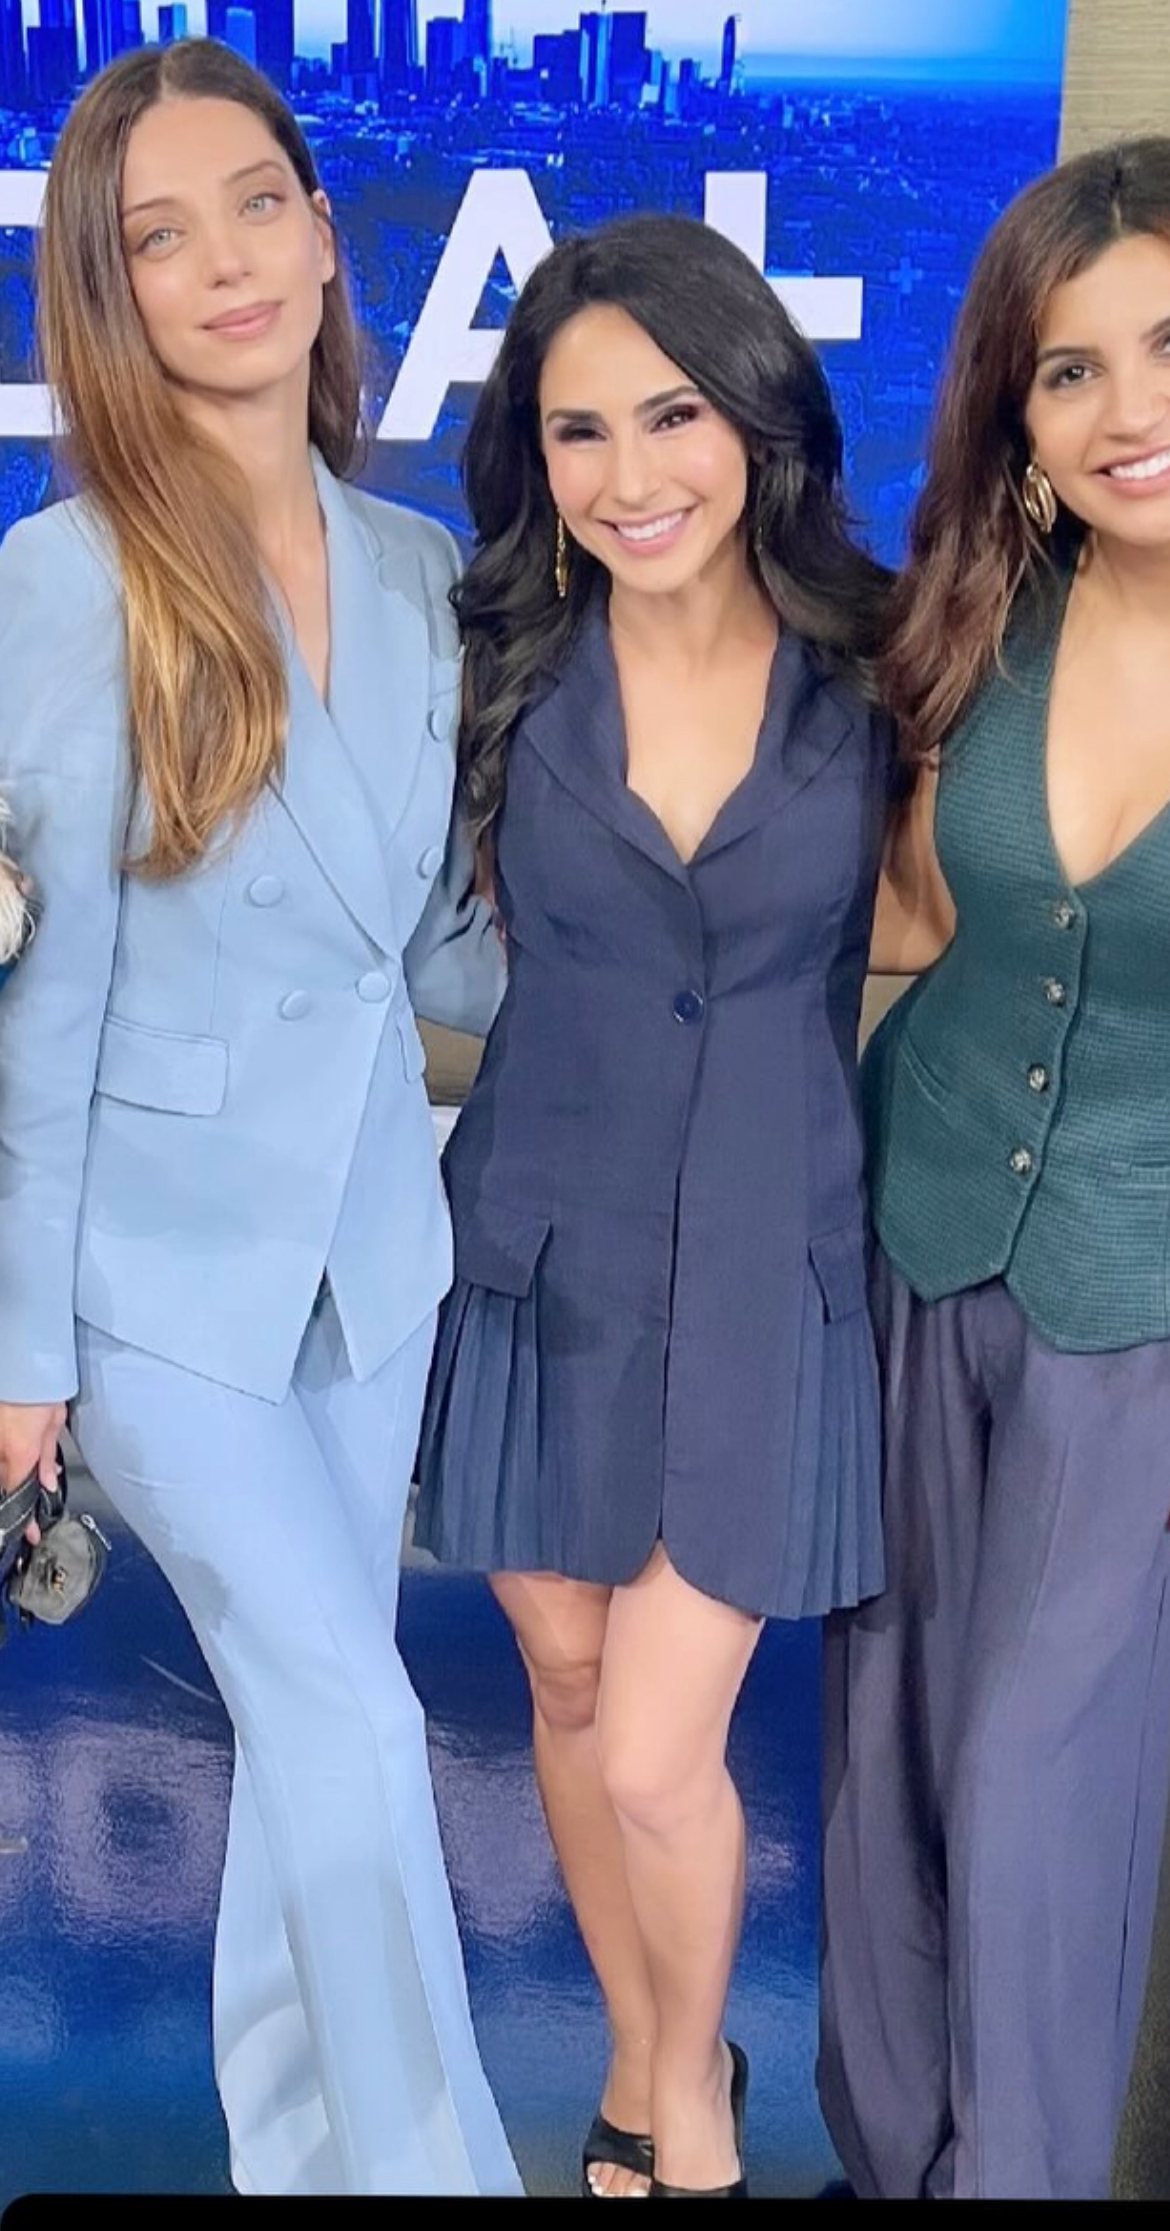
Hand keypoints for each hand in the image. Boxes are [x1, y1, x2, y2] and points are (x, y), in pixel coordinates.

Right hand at [0, 1400, 66, 1544]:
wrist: (25, 1360)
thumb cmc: (42, 1386)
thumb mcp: (54, 1421)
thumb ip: (47, 1456)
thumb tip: (46, 1482)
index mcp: (21, 1451)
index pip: (19, 1492)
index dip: (24, 1516)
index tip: (28, 1531)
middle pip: (5, 1483)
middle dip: (16, 1496)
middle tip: (27, 1508)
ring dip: (10, 1476)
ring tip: (25, 1477)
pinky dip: (6, 1460)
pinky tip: (15, 1458)